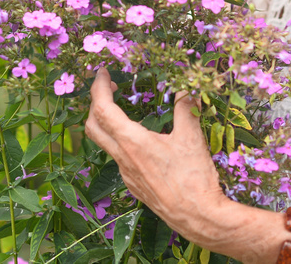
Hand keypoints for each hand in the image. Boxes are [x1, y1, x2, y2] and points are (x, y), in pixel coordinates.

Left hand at [84, 68, 227, 241]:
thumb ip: (185, 107)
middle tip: (110, 88)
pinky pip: (119, 158)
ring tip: (123, 110)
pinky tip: (141, 140)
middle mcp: (122, 158)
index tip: (103, 72)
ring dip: (107, 123)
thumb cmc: (194, 178)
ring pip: (104, 143)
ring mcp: (126, 174)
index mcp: (132, 142)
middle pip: (92, 126)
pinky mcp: (133, 185)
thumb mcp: (192, 137)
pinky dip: (121, 141)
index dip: (98, 87)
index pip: (102, 108)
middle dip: (95, 103)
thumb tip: (185, 87)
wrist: (197, 217)